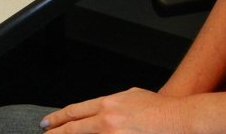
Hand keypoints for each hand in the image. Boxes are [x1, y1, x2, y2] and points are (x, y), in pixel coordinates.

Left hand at [42, 88, 186, 133]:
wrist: (179, 120)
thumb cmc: (159, 108)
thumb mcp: (132, 96)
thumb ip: (112, 103)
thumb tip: (99, 110)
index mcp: (108, 105)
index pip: (74, 112)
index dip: (57, 119)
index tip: (46, 124)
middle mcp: (106, 121)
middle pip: (72, 130)